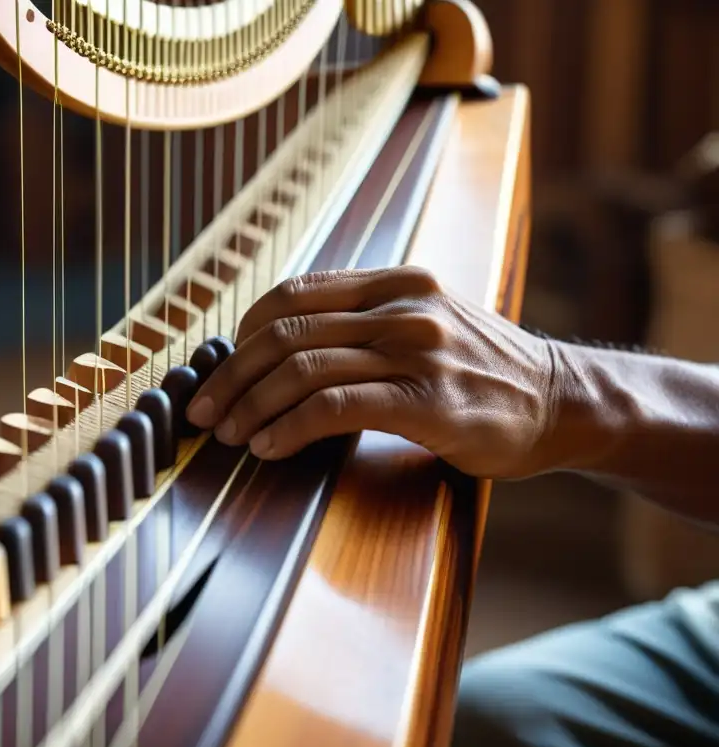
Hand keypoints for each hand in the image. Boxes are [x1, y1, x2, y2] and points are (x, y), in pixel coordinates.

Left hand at [185, 266, 560, 478]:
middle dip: (231, 375)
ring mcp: (417, 350)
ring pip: (302, 367)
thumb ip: (362, 324)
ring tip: (230, 435)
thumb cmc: (479, 372)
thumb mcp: (422, 324)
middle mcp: (402, 306)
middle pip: (286, 330)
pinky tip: (271, 448)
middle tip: (203, 412)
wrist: (560, 401)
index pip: (294, 293)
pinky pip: (335, 406)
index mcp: (394, 282)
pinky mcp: (428, 400)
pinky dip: (289, 427)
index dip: (243, 333)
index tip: (223, 370)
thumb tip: (280, 350)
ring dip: (251, 406)